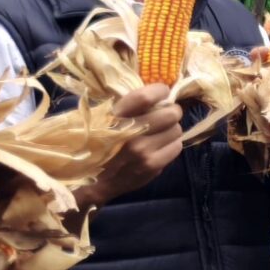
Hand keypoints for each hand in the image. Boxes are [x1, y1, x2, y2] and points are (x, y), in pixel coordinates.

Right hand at [83, 84, 185, 207]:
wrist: (92, 179)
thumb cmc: (99, 141)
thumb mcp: (105, 116)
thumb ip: (130, 104)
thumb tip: (160, 91)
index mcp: (115, 117)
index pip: (146, 97)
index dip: (160, 91)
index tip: (162, 92)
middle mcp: (129, 133)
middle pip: (171, 113)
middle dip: (171, 111)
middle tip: (164, 114)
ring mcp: (142, 152)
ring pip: (177, 130)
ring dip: (171, 129)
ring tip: (159, 132)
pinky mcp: (152, 166)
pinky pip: (176, 147)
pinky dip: (171, 144)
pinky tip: (159, 146)